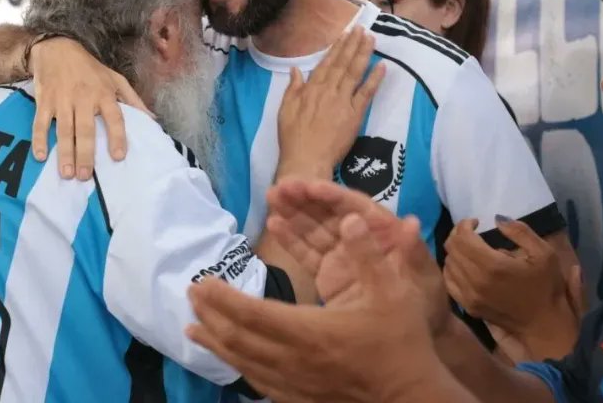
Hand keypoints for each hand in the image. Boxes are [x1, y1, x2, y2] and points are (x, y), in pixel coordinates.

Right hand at [28, 37, 150, 179]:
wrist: (57, 47)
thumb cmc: (90, 69)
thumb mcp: (115, 78)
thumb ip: (133, 100)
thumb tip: (152, 120)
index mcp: (104, 93)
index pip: (114, 117)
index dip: (117, 136)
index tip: (118, 157)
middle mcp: (84, 98)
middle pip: (86, 129)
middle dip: (86, 153)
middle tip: (86, 176)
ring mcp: (62, 100)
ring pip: (64, 130)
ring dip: (65, 153)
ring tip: (67, 174)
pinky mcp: (44, 101)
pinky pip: (40, 123)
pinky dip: (39, 139)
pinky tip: (40, 156)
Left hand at [187, 214, 445, 402]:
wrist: (412, 398)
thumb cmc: (400, 343)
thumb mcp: (393, 292)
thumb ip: (368, 255)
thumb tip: (351, 218)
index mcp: (309, 331)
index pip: (251, 313)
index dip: (222, 297)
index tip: (201, 282)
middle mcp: (294, 360)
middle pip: (238, 338)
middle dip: (210, 315)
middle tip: (189, 296)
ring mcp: (295, 384)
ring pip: (242, 363)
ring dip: (215, 343)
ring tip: (192, 327)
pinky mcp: (299, 399)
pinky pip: (258, 384)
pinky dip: (236, 367)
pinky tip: (228, 360)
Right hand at [265, 178, 451, 336]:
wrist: (420, 337)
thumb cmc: (427, 303)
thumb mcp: (423, 279)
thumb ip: (413, 253)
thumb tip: (410, 221)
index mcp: (383, 232)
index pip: (355, 207)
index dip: (332, 195)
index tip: (310, 186)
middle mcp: (360, 237)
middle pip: (329, 213)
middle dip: (304, 198)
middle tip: (279, 187)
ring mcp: (342, 255)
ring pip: (314, 229)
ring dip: (293, 212)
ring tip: (271, 196)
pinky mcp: (328, 273)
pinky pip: (308, 253)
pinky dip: (291, 239)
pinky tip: (274, 224)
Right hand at [275, 27, 383, 179]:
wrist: (306, 159)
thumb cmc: (292, 137)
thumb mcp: (285, 109)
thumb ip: (292, 88)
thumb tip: (296, 70)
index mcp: (311, 88)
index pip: (327, 62)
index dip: (338, 47)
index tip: (346, 33)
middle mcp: (328, 90)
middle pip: (343, 63)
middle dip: (353, 44)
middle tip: (362, 28)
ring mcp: (343, 101)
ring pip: (355, 72)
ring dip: (363, 54)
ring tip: (371, 39)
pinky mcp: (354, 115)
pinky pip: (366, 93)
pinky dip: (374, 79)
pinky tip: (382, 66)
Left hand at [443, 218, 579, 341]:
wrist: (544, 325)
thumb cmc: (546, 287)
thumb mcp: (545, 254)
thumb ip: (520, 232)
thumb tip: (496, 219)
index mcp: (493, 266)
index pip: (462, 237)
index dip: (464, 224)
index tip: (476, 222)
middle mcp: (475, 280)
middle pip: (451, 248)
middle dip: (458, 235)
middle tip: (471, 232)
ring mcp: (469, 295)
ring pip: (448, 263)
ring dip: (455, 251)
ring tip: (469, 248)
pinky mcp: (467, 306)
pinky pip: (449, 281)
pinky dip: (452, 268)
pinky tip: (464, 266)